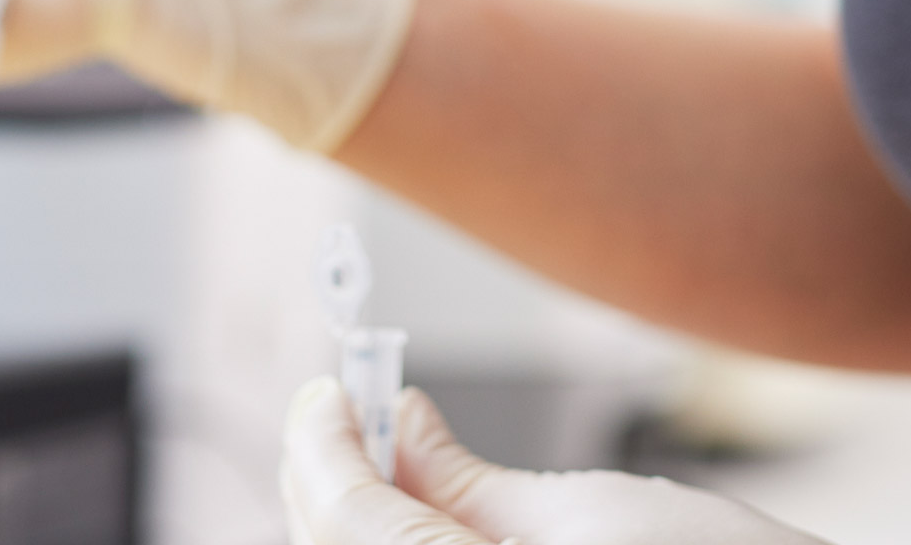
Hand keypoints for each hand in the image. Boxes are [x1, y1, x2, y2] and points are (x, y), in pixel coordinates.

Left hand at [281, 378, 831, 544]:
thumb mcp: (587, 509)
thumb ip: (464, 478)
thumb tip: (400, 423)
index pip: (348, 519)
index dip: (323, 444)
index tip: (329, 390)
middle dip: (327, 482)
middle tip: (342, 410)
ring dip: (358, 519)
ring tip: (384, 453)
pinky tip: (423, 505)